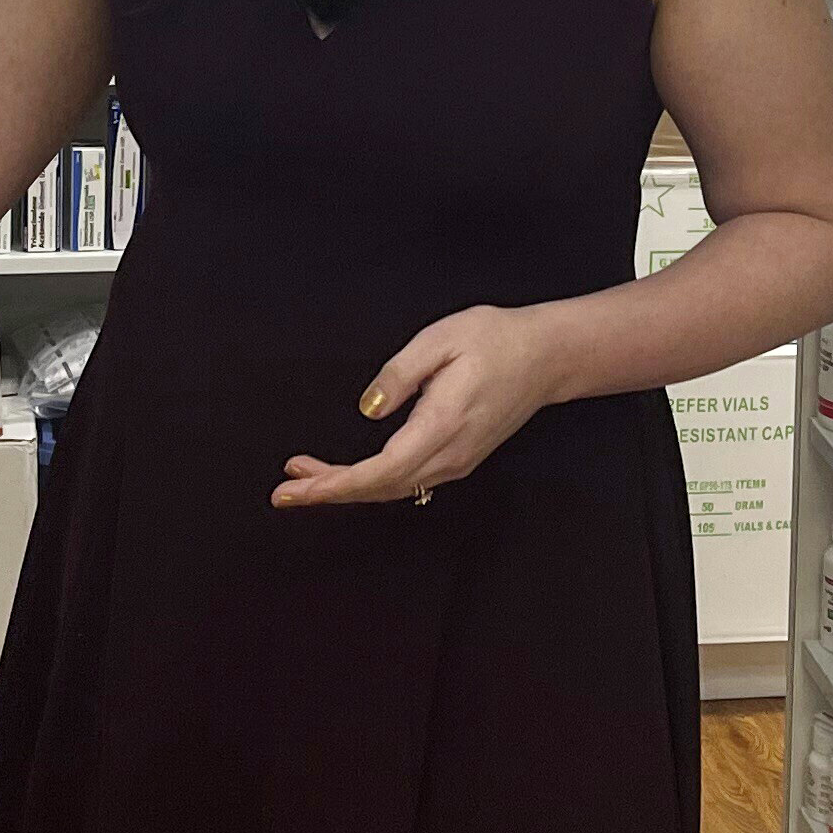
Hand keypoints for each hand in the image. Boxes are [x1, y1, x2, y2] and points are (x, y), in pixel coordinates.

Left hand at [274, 304, 575, 509]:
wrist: (547, 357)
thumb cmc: (496, 340)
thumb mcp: (440, 340)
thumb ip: (399, 376)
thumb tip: (367, 410)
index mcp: (441, 426)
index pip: (380, 471)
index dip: (334, 484)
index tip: (298, 488)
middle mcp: (449, 455)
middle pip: (381, 489)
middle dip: (330, 492)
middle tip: (284, 491)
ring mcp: (456, 462)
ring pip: (393, 489)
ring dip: (347, 488)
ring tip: (305, 477)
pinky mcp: (458, 458)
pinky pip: (407, 481)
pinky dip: (371, 482)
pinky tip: (348, 473)